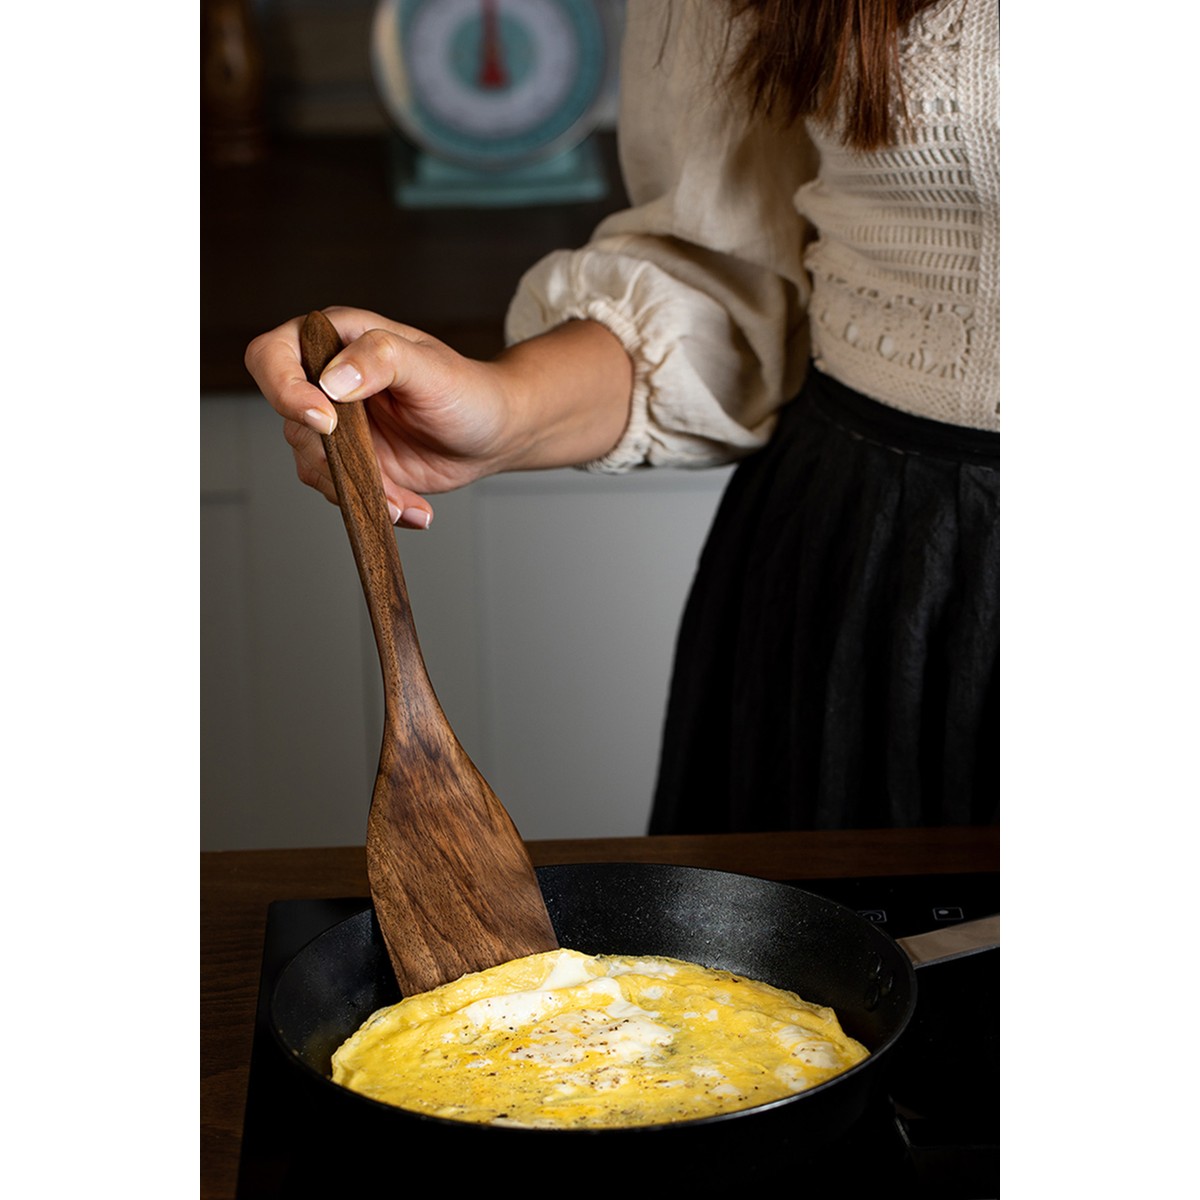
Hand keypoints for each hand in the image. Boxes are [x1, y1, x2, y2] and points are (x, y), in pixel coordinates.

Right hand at [245, 307, 516, 528]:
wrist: (493, 434)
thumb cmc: (467, 389)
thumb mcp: (430, 368)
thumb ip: (382, 359)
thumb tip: (333, 379)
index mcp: (336, 340)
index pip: (272, 356)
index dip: (284, 389)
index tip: (325, 421)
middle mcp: (326, 381)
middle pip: (290, 421)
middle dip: (332, 458)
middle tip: (377, 477)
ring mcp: (337, 427)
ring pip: (311, 464)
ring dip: (356, 489)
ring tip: (403, 501)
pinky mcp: (351, 464)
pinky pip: (341, 491)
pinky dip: (375, 506)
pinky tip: (412, 509)